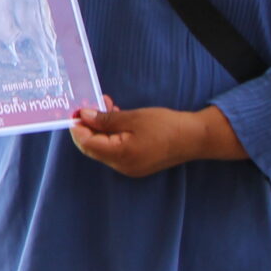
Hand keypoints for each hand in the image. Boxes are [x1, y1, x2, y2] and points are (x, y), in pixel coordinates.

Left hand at [68, 98, 241, 177]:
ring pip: (104, 147)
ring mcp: (129, 167)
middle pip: (93, 147)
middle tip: (91, 104)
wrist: (194, 138)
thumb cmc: (165, 126)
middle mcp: (121, 166)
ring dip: (101, 127)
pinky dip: (112, 134)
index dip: (77, 127)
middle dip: (88, 125)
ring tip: (106, 105)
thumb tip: (83, 116)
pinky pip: (116, 149)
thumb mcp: (132, 118)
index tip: (75, 110)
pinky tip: (116, 117)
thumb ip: (105, 119)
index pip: (86, 144)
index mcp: (119, 155)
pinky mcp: (136, 164)